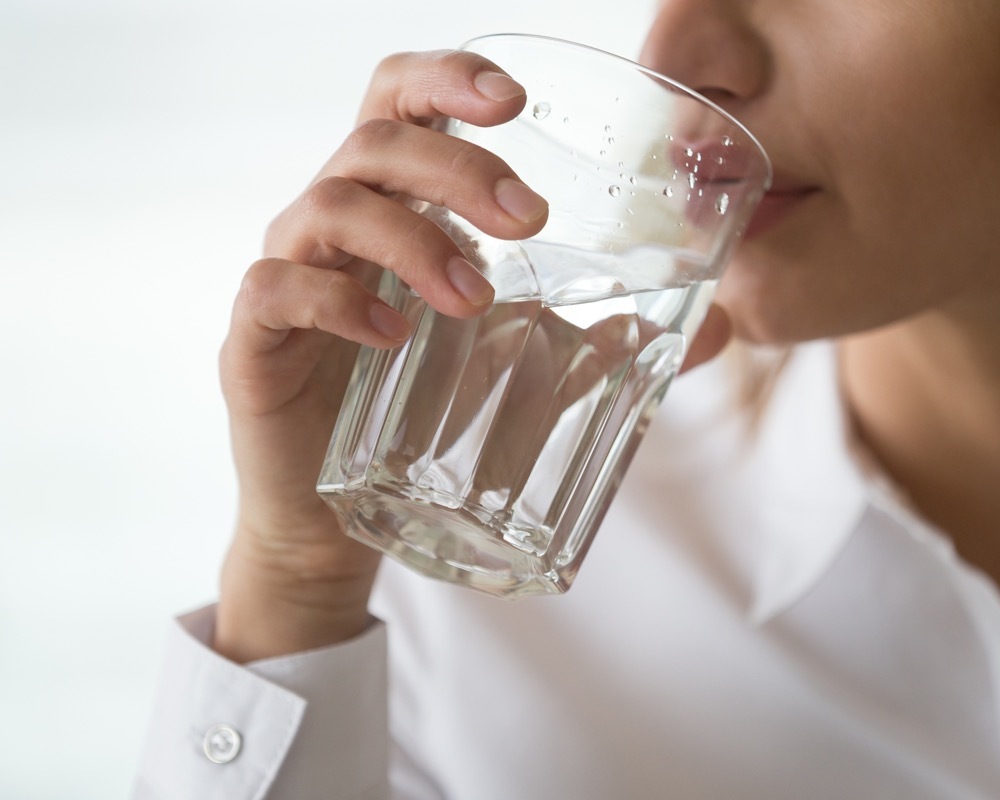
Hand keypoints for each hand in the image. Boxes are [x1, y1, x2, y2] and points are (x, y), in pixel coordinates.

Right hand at [214, 50, 549, 660]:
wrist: (331, 514)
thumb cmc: (421, 415)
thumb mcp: (523, 363)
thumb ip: (606, 337)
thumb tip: (716, 331)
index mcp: (393, 203)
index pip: (400, 100)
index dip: (448, 78)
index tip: (516, 101)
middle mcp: (334, 222)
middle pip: (375, 142)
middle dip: (457, 166)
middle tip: (527, 219)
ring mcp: (290, 275)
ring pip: (331, 206)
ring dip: (413, 238)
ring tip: (475, 297)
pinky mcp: (255, 341)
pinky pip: (276, 289)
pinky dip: (338, 300)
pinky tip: (394, 333)